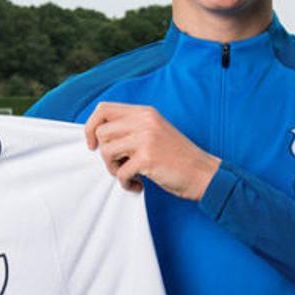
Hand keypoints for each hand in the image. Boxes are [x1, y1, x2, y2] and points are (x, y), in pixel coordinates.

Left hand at [83, 102, 220, 200]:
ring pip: (106, 151)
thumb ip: (131, 128)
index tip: (93, 144)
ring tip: (129, 175)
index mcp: (145, 112)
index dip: (91, 127)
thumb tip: (97, 135)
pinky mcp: (148, 158)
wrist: (203, 173)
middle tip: (120, 165)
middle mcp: (144, 121)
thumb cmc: (177, 157)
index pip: (103, 109)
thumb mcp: (154, 132)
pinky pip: (120, 172)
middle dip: (105, 154)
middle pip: (101, 132)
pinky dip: (125, 183)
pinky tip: (138, 185)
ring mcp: (146, 138)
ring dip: (113, 169)